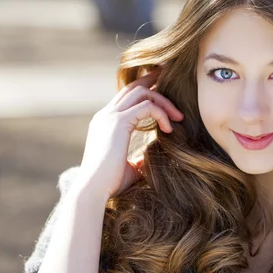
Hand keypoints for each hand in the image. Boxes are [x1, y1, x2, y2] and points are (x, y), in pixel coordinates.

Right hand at [75, 68, 183, 200]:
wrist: (93, 191)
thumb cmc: (109, 185)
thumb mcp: (128, 168)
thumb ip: (138, 159)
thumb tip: (149, 159)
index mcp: (105, 123)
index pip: (126, 96)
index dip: (146, 89)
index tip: (165, 89)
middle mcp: (106, 115)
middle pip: (133, 87)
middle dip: (155, 80)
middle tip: (176, 84)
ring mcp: (110, 117)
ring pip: (141, 92)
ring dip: (163, 101)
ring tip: (179, 117)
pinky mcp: (118, 123)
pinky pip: (146, 106)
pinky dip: (161, 114)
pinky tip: (169, 129)